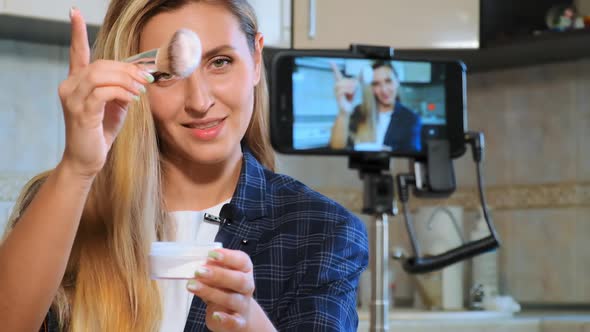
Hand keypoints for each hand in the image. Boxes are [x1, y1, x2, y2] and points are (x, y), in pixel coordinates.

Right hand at [58, 8, 151, 178]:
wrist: (87, 159)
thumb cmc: (100, 132)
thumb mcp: (116, 106)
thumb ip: (122, 89)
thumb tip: (141, 76)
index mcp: (77, 82)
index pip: (77, 53)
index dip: (76, 32)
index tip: (74, 12)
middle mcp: (69, 86)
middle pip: (101, 64)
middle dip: (127, 69)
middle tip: (146, 79)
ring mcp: (72, 98)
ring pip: (100, 75)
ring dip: (126, 80)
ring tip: (140, 90)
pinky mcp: (80, 111)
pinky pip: (102, 92)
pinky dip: (121, 92)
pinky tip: (133, 99)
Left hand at [187, 248, 265, 331]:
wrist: (236, 313)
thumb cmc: (224, 288)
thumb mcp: (219, 275)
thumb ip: (211, 269)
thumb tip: (198, 263)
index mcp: (244, 270)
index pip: (242, 261)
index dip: (228, 257)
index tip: (212, 253)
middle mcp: (247, 286)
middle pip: (239, 280)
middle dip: (219, 275)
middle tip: (199, 271)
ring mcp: (243, 305)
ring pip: (232, 299)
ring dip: (211, 292)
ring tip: (192, 286)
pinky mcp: (238, 322)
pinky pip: (233, 322)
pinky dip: (225, 319)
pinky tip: (214, 314)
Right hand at [331, 62, 357, 113]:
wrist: (347, 110)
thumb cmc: (349, 99)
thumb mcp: (354, 88)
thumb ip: (356, 81)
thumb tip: (361, 74)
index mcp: (340, 83)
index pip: (336, 74)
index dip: (334, 67)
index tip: (330, 61)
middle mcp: (336, 86)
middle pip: (343, 79)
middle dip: (351, 83)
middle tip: (355, 88)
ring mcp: (336, 91)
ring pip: (342, 84)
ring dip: (350, 87)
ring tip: (353, 91)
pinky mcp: (337, 96)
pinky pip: (342, 90)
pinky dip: (348, 91)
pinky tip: (350, 94)